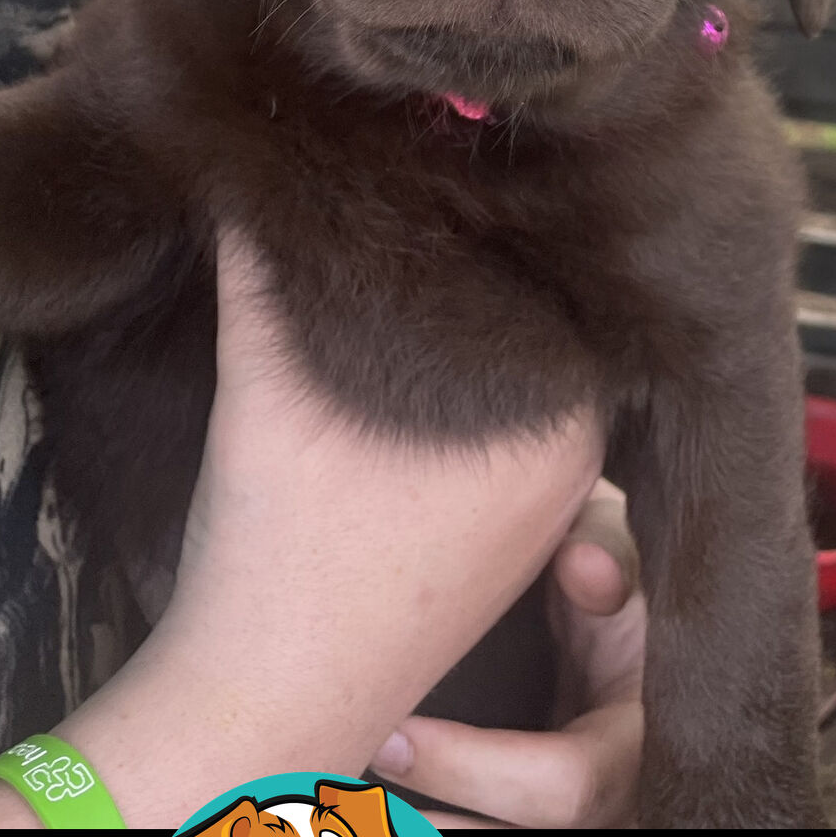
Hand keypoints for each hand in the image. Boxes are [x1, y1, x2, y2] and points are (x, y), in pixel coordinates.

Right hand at [0, 231, 611, 827]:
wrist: (267, 688)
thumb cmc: (276, 533)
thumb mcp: (266, 369)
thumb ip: (265, 253)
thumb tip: (252, 148)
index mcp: (562, 408)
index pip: (539, 272)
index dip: (477, 216)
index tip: (424, 170)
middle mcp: (583, 456)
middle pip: (534, 326)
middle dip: (472, 275)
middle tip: (400, 209)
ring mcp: (556, 507)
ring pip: (520, 383)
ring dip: (470, 342)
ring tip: (394, 282)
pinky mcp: (516, 544)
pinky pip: (505, 439)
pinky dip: (465, 405)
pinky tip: (404, 373)